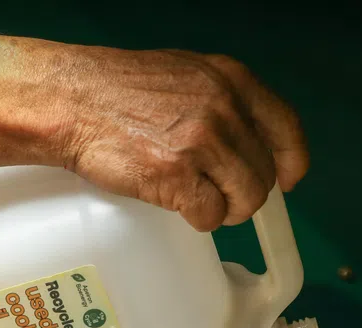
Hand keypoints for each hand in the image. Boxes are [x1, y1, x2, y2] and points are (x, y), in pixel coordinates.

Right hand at [32, 43, 308, 231]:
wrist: (71, 101)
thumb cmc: (118, 91)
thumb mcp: (186, 76)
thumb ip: (223, 102)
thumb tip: (251, 142)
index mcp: (232, 80)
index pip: (286, 128)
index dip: (291, 161)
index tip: (287, 180)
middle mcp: (224, 109)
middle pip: (264, 174)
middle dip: (243, 192)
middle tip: (215, 191)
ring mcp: (202, 143)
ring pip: (244, 201)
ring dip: (224, 209)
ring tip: (196, 198)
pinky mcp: (177, 177)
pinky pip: (210, 217)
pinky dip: (196, 219)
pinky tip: (175, 201)